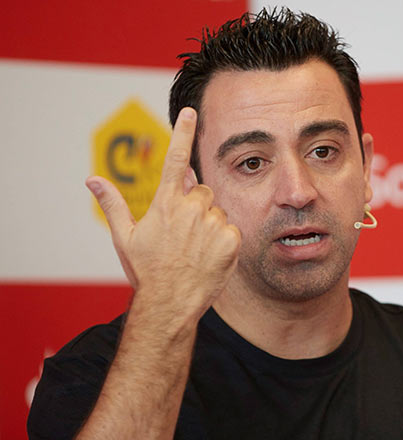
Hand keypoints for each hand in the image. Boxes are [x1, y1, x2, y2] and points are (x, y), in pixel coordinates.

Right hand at [86, 107, 240, 321]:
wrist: (169, 304)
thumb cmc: (146, 271)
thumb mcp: (125, 238)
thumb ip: (113, 204)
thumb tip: (92, 180)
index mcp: (165, 203)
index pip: (176, 159)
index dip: (182, 132)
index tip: (191, 111)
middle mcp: (191, 208)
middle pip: (203, 191)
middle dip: (196, 205)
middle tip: (184, 234)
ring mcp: (213, 223)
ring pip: (217, 211)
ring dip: (210, 224)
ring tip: (195, 249)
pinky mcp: (231, 239)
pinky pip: (231, 229)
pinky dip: (223, 240)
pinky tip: (210, 256)